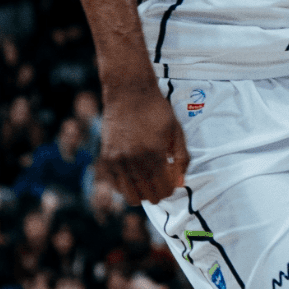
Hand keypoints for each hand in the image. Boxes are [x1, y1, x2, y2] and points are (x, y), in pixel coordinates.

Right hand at [97, 84, 188, 202]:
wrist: (129, 93)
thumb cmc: (157, 110)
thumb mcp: (177, 132)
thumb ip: (181, 159)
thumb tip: (180, 183)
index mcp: (154, 154)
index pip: (163, 189)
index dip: (170, 189)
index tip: (172, 183)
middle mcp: (133, 160)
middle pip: (148, 196)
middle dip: (158, 193)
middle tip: (162, 183)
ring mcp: (117, 161)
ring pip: (130, 196)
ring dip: (142, 194)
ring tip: (149, 181)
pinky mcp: (106, 158)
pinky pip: (116, 185)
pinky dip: (127, 187)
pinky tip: (135, 175)